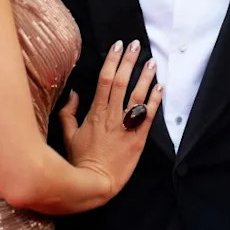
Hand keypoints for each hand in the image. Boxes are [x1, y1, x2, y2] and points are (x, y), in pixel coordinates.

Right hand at [57, 39, 162, 200]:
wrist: (96, 184)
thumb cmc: (80, 160)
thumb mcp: (68, 134)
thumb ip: (68, 112)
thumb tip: (73, 93)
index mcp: (95, 113)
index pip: (104, 80)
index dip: (112, 61)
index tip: (117, 46)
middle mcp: (112, 116)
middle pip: (122, 82)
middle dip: (129, 61)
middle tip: (135, 45)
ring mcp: (126, 127)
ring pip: (137, 96)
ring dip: (146, 77)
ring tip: (152, 62)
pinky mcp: (138, 139)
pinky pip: (148, 116)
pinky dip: (155, 100)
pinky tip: (161, 87)